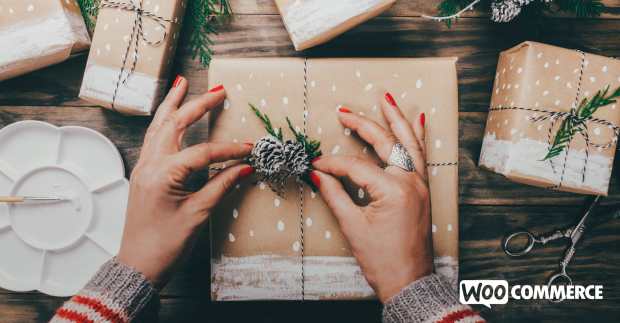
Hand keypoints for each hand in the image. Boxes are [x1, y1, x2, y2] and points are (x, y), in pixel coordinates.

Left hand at [117, 78, 253, 287]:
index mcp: (162, 174)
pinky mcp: (143, 174)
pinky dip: (164, 122)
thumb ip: (222, 186)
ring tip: (182, 84)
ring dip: (172, 105)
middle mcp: (149, 164)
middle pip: (175, 125)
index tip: (251, 149)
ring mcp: (143, 167)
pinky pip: (153, 139)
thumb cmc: (166, 244)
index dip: (230, 150)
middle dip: (196, 104)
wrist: (138, 265)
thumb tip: (246, 167)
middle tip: (218, 89)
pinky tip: (170, 115)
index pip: (203, 153)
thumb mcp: (197, 215)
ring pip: (158, 127)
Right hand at [311, 93, 431, 302]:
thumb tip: (316, 174)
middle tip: (343, 111)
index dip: (332, 164)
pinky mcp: (423, 190)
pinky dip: (417, 137)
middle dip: (362, 125)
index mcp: (393, 190)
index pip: (356, 166)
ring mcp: (420, 184)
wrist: (409, 282)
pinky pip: (421, 156)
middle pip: (385, 143)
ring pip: (409, 143)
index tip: (314, 165)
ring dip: (397, 119)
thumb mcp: (353, 226)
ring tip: (386, 99)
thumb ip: (334, 194)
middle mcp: (411, 181)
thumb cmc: (382, 259)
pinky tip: (419, 120)